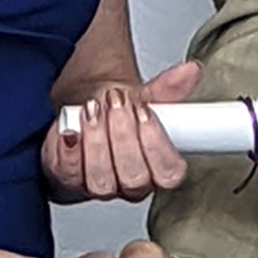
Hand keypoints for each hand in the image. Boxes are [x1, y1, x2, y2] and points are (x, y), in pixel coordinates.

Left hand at [43, 61, 199, 202]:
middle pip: (134, 177)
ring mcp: (98, 186)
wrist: (81, 113)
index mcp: (158, 170)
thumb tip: (190, 71)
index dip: (157, 144)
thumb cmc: (115, 113)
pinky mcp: (67, 180)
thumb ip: (167, 89)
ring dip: (97, 140)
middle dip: (123, 135)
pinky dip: (70, 150)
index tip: (145, 111)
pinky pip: (68, 174)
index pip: (169, 172)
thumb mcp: (143, 98)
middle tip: (116, 101)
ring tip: (93, 108)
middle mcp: (130, 184)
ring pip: (101, 179)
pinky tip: (71, 130)